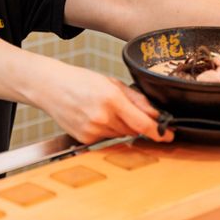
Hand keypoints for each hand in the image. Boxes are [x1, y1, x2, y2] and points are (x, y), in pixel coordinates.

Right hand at [36, 65, 173, 144]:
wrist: (50, 87)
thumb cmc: (78, 80)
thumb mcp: (111, 82)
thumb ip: (136, 98)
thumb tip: (155, 113)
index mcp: (112, 99)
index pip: (143, 123)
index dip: (158, 131)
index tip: (169, 135)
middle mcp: (102, 117)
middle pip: (133, 129)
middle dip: (135, 122)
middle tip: (122, 108)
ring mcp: (93, 130)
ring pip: (120, 135)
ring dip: (119, 125)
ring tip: (102, 108)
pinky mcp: (85, 139)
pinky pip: (105, 138)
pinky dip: (105, 129)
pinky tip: (93, 116)